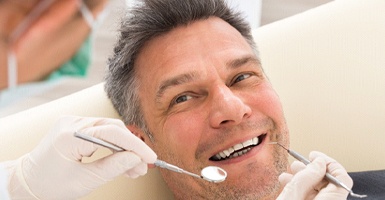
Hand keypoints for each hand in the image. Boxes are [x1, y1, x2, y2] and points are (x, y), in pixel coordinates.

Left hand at [6, 116, 155, 199]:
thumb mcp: (84, 181)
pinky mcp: (75, 128)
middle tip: (143, 166)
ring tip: (134, 168)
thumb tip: (136, 159)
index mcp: (70, 136)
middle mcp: (72, 123)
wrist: (28, 182)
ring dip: (124, 148)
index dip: (136, 145)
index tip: (150, 157)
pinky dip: (113, 146)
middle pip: (113, 128)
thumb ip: (113, 167)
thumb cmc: (50, 185)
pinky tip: (121, 160)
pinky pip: (101, 132)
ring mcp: (73, 123)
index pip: (112, 133)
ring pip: (110, 130)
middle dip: (132, 148)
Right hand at [277, 151, 352, 199]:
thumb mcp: (293, 194)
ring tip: (287, 173)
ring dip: (301, 178)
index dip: (328, 162)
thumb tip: (318, 162)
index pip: (341, 177)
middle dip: (311, 169)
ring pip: (316, 189)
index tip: (313, 155)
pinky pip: (308, 196)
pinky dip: (298, 187)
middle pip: (328, 182)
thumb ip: (307, 177)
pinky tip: (285, 183)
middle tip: (297, 164)